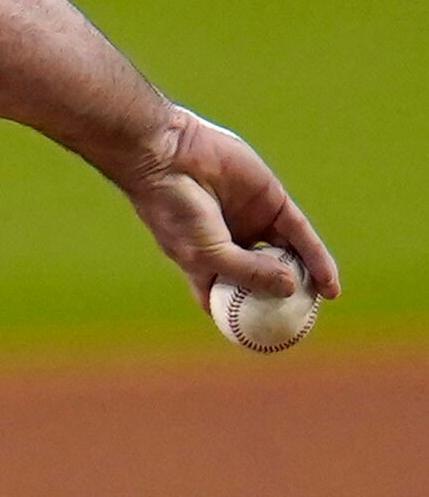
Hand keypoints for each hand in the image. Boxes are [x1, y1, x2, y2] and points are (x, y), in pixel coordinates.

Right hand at [122, 107, 341, 309]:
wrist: (168, 158)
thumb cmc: (175, 211)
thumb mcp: (209, 254)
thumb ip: (250, 274)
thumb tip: (290, 289)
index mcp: (205, 262)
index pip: (231, 297)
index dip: (248, 318)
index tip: (268, 339)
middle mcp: (231, 244)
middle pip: (266, 277)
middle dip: (287, 299)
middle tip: (306, 321)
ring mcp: (252, 222)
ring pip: (288, 255)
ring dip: (308, 278)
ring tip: (324, 300)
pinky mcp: (271, 201)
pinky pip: (301, 234)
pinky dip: (317, 258)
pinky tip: (328, 282)